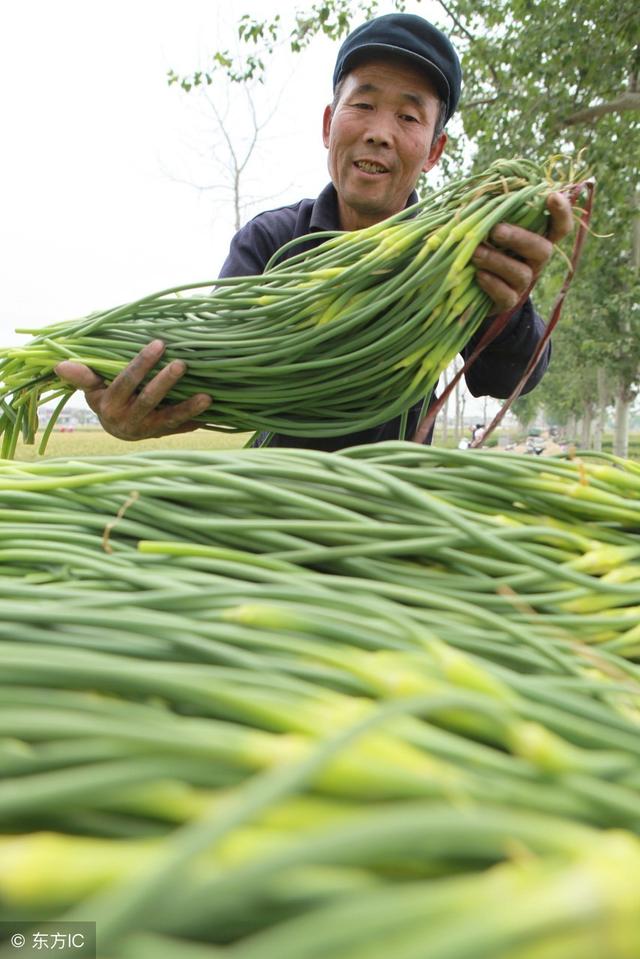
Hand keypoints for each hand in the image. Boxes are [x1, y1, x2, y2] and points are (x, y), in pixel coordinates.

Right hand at [54, 339, 211, 440]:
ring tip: (207, 397)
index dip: (141, 364)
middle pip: (149, 400)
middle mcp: (129, 421)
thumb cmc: (105, 399)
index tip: (159, 344)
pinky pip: (182, 429)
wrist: (117, 429)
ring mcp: (148, 430)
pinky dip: (197, 421)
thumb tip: (60, 364)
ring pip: (169, 419)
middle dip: (165, 383)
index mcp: (110, 406)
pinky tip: (214, 413)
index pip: (126, 382)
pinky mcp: (164, 434)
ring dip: (188, 409)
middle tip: (182, 363)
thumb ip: (83, 376)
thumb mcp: (92, 388)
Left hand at [471, 191, 573, 313]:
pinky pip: (507, 295)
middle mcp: (535, 261)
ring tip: (476, 253)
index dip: (562, 212)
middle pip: (543, 250)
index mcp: (536, 238)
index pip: (560, 226)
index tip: (552, 196)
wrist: (467, 287)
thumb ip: (491, 211)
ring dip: (498, 261)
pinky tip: (478, 275)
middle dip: (520, 239)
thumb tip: (483, 190)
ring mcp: (523, 283)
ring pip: (522, 273)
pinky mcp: (508, 301)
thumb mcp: (487, 227)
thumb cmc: (482, 247)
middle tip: (496, 231)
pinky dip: (492, 284)